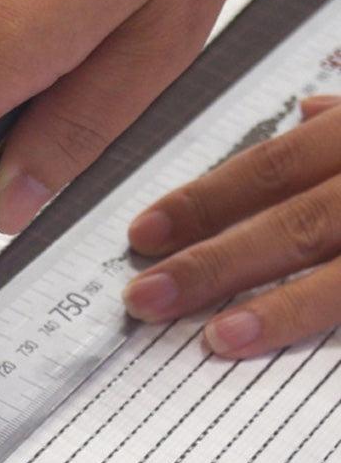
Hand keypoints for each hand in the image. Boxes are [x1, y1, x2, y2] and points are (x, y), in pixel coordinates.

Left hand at [122, 95, 340, 358]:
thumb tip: (304, 112)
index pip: (271, 170)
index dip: (202, 204)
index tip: (142, 234)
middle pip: (291, 224)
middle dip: (211, 264)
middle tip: (144, 298)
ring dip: (277, 309)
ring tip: (218, 337)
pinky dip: (321, 323)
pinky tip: (283, 349)